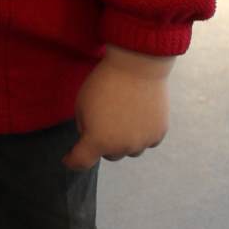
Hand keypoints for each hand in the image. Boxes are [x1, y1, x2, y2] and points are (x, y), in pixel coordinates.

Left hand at [63, 46, 174, 170]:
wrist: (137, 66)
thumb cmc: (104, 83)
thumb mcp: (81, 105)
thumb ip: (84, 128)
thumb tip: (91, 137)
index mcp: (98, 141)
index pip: (81, 162)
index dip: (72, 161)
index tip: (69, 159)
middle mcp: (122, 147)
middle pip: (109, 154)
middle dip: (103, 143)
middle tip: (103, 121)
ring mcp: (143, 142)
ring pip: (130, 150)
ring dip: (124, 140)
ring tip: (123, 116)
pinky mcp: (159, 133)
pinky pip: (147, 141)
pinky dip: (141, 134)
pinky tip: (138, 115)